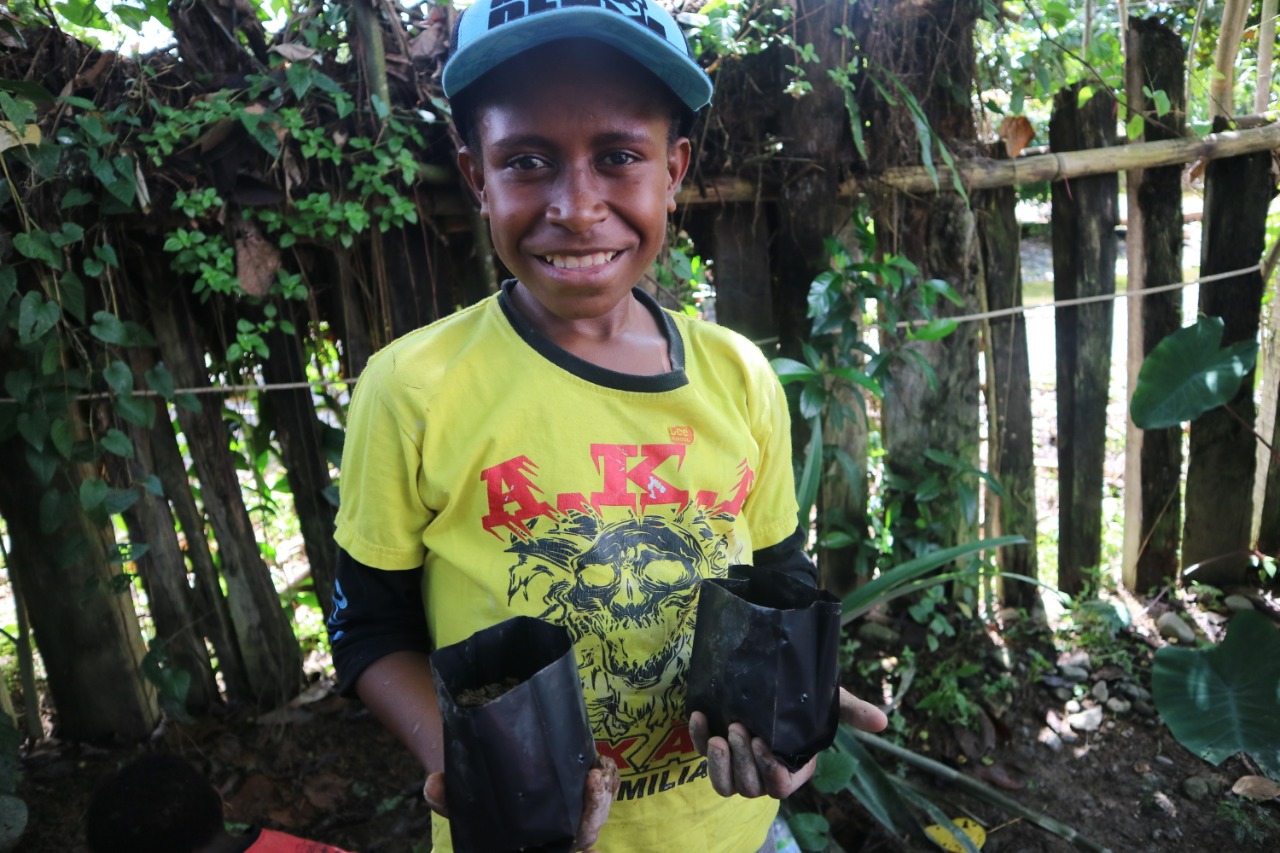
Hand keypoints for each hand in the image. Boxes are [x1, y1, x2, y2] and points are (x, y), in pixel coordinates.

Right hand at [421, 756, 619, 852]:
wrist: (485, 782)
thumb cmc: (477, 799)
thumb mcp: (458, 800)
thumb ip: (447, 797)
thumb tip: (433, 784)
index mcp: (535, 844)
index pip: (564, 845)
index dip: (578, 833)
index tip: (583, 834)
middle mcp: (557, 834)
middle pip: (588, 831)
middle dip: (596, 808)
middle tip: (594, 778)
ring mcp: (572, 814)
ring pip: (599, 810)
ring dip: (604, 791)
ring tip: (600, 767)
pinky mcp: (579, 791)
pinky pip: (603, 790)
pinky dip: (607, 778)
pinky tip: (601, 761)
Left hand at [689, 687, 887, 799]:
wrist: (765, 674)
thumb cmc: (799, 694)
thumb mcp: (824, 699)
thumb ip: (850, 710)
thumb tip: (883, 721)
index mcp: (792, 766)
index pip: (781, 787)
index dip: (770, 771)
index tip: (763, 741)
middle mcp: (763, 772)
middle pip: (750, 788)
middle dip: (743, 762)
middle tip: (739, 728)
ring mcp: (737, 763)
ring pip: (724, 786)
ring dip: (719, 765)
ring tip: (717, 735)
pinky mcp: (713, 749)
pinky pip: (698, 758)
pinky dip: (695, 739)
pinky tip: (698, 716)